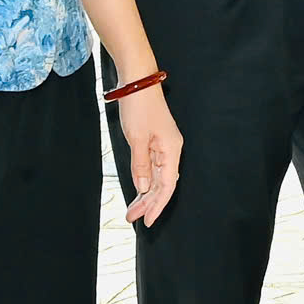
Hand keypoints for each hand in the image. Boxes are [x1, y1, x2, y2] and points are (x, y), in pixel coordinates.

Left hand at [115, 86, 182, 226]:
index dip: (158, 205)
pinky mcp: (155, 141)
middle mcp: (171, 149)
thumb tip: (145, 188)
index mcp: (171, 149)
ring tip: (132, 209)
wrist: (137, 82)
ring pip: (158, 177)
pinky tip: (138, 190)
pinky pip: (152, 167)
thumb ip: (141, 165)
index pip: (168, 185)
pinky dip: (145, 180)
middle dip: (149, 203)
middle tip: (132, 218)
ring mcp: (163, 145)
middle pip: (164, 183)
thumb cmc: (139, 107)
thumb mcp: (137, 138)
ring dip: (146, 194)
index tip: (147, 221)